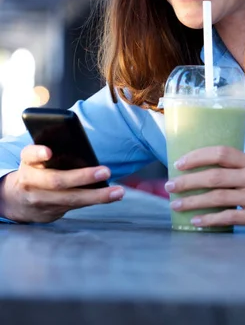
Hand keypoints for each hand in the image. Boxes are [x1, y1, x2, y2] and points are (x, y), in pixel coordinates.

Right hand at [0, 144, 124, 222]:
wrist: (14, 201)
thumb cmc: (33, 171)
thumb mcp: (33, 159)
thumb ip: (48, 151)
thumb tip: (77, 142)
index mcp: (28, 163)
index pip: (29, 155)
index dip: (38, 153)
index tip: (49, 151)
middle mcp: (32, 183)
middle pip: (57, 181)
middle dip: (83, 177)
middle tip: (106, 171)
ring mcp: (42, 201)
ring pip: (71, 199)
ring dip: (98, 196)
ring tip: (118, 191)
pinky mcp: (52, 213)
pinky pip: (76, 206)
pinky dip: (95, 200)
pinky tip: (112, 196)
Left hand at [166, 146, 244, 239]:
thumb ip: (242, 169)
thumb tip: (210, 169)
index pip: (221, 152)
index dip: (197, 156)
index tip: (179, 163)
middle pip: (214, 176)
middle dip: (187, 180)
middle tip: (169, 186)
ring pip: (217, 197)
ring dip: (192, 202)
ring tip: (175, 205)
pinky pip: (228, 218)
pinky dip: (209, 220)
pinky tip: (196, 222)